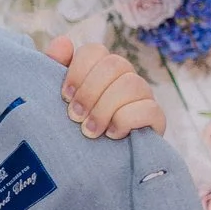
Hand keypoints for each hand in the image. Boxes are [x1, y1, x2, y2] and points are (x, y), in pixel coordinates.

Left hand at [44, 37, 165, 139]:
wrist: (92, 167)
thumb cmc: (72, 128)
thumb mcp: (57, 100)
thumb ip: (54, 68)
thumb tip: (63, 42)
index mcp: (100, 70)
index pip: (94, 51)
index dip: (77, 71)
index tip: (64, 96)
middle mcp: (124, 78)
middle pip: (115, 64)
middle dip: (90, 92)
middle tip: (74, 117)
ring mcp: (143, 96)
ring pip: (132, 84)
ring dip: (105, 109)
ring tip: (89, 131)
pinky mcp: (156, 119)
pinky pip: (149, 109)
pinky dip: (126, 121)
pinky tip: (112, 135)